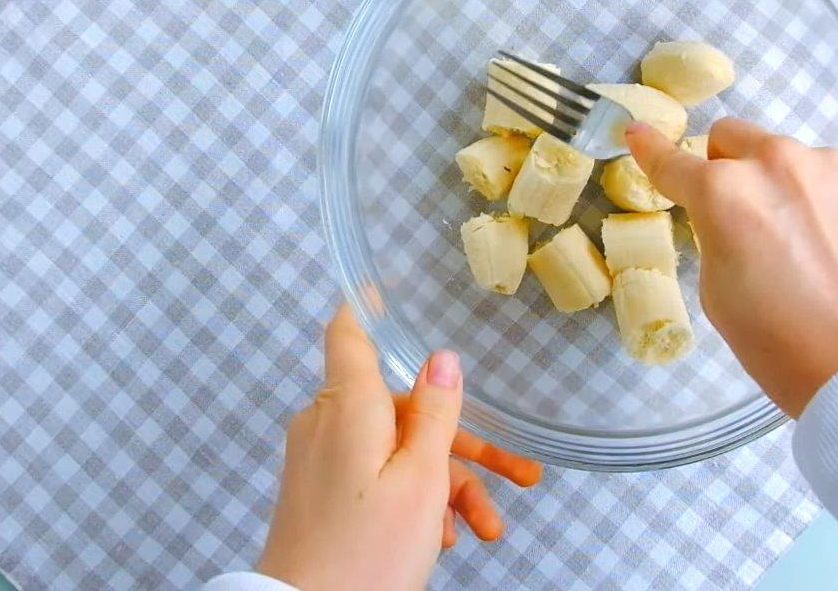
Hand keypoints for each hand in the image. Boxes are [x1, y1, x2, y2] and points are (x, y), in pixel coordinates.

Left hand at [255, 305, 541, 588]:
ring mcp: (320, 460)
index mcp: (347, 405)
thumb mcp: (422, 480)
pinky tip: (445, 537)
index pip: (350, 333)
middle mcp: (326, 423)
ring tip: (487, 528)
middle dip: (462, 443)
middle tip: (518, 473)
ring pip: (396, 450)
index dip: (367, 304)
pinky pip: (374, 478)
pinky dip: (412, 500)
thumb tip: (442, 359)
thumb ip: (436, 414)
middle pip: (402, 408)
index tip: (382, 284)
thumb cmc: (365, 554)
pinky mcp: (319, 493)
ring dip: (446, 485)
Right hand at [628, 119, 837, 416]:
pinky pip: (835, 175)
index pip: (671, 161)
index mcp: (723, 193)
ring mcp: (830, 166)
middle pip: (733, 138)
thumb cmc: (781, 344)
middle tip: (745, 218)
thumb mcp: (718, 293)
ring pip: (789, 158)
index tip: (636, 132)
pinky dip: (828, 200)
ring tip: (808, 246)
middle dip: (728, 168)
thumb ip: (714, 234)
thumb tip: (729, 214)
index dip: (649, 149)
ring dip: (785, 186)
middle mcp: (776, 163)